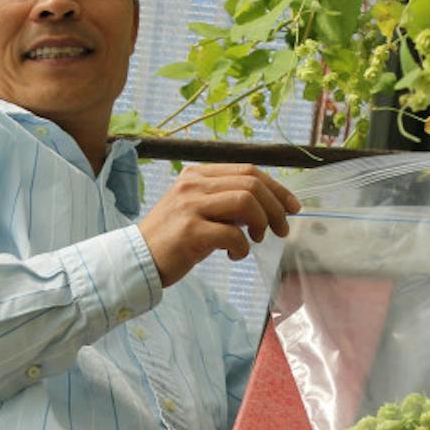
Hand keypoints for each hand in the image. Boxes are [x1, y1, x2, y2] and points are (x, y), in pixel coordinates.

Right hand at [139, 164, 300, 286]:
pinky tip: (236, 255)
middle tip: (281, 230)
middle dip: (276, 207)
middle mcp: (193, 185)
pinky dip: (242, 247)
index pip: (248, 170)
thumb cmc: (172, 239)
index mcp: (197, 175)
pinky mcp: (190, 231)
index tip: (292, 207)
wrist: (138, 259)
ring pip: (245, 202)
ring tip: (258, 240)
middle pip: (251, 183)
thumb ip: (225, 204)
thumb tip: (265, 208)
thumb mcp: (198, 210)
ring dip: (262, 223)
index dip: (276, 188)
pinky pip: (232, 234)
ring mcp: (191, 206)